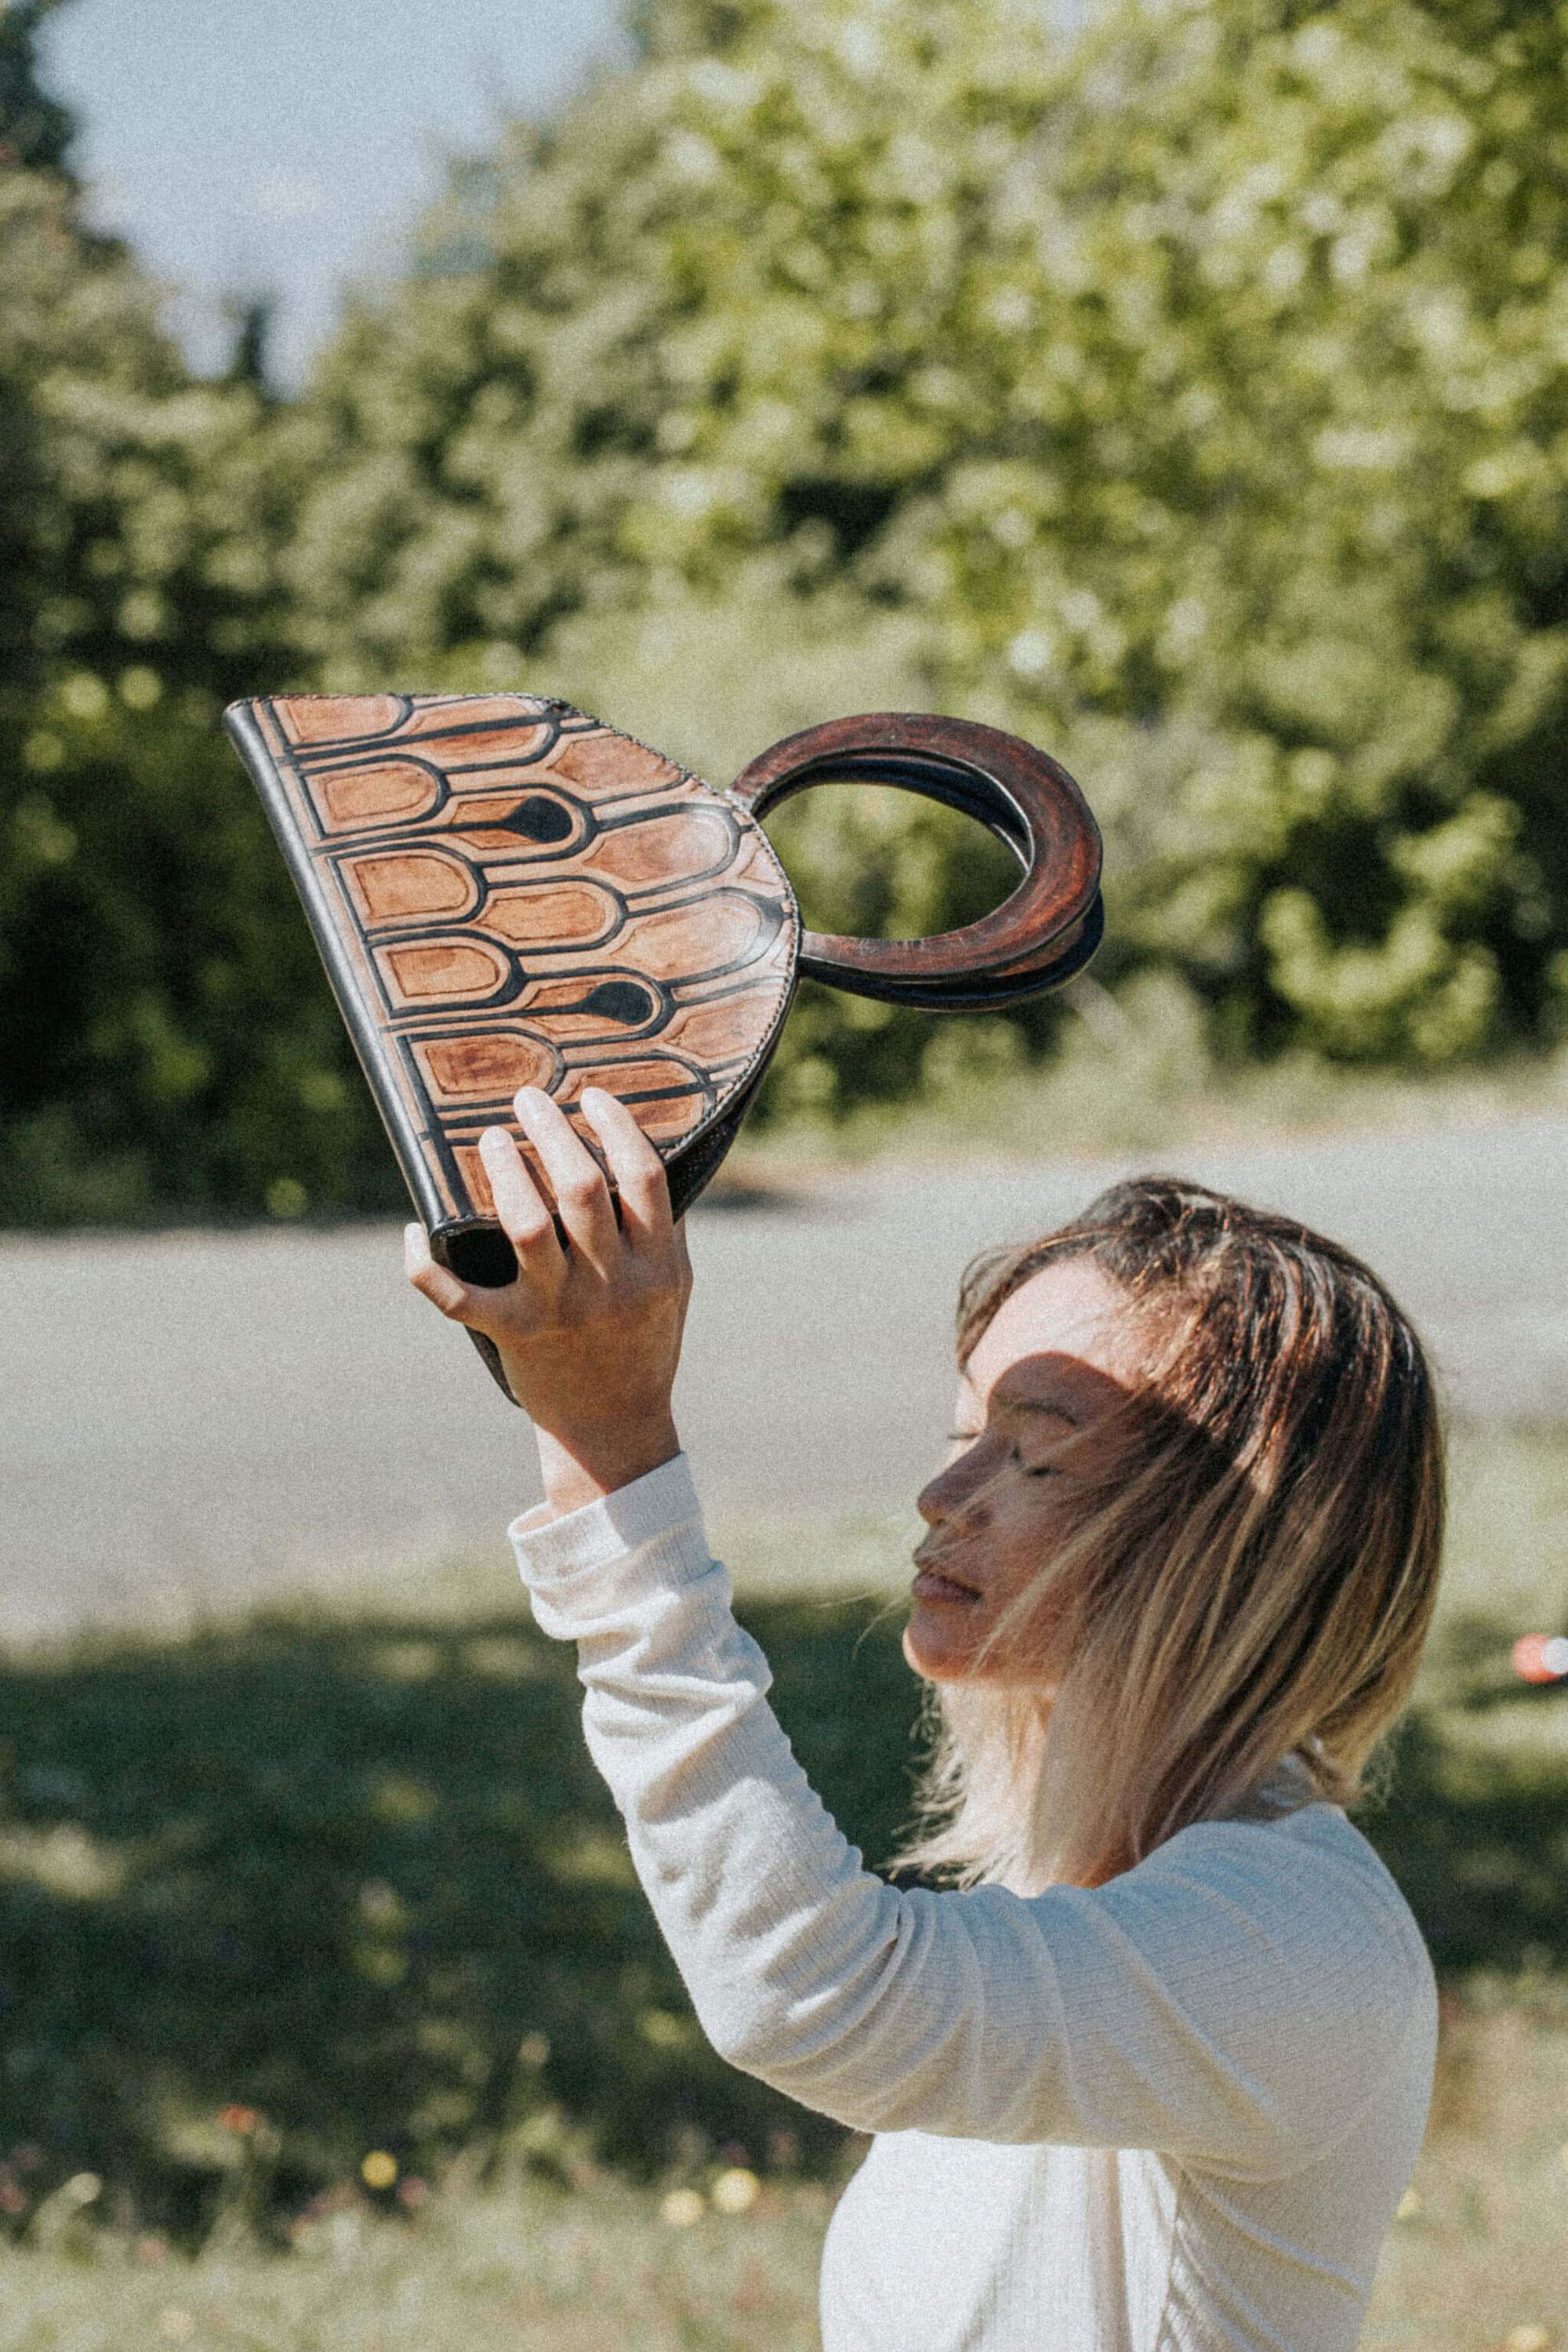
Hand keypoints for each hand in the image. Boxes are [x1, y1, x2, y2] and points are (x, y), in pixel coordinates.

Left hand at [404, 1085, 691, 1516]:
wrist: (613, 1427)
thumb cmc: (643, 1342)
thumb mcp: (673, 1285)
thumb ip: (662, 1226)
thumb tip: (641, 1150)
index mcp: (656, 1266)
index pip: (643, 1178)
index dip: (616, 1127)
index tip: (592, 1097)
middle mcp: (609, 1285)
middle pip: (581, 1189)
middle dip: (551, 1132)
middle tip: (528, 1100)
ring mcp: (558, 1310)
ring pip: (524, 1226)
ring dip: (506, 1173)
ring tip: (490, 1140)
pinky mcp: (512, 1334)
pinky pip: (455, 1296)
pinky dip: (424, 1264)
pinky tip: (415, 1230)